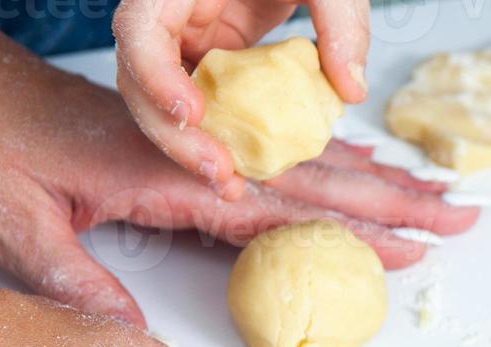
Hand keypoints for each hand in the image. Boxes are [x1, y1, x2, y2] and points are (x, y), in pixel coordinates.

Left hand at [0, 33, 476, 327]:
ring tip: (438, 197)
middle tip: (463, 217)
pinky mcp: (201, 145)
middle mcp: (207, 153)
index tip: (415, 247)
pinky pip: (285, 160)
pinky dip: (336, 170)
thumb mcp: (16, 223)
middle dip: (400, 201)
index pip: (286, 206)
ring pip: (314, 165)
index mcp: (174, 173)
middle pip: (323, 180)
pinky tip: (367, 177)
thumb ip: (76, 280)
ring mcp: (209, 145)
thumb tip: (136, 339)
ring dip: (381, 183)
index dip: (357, 228)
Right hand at [113, 0, 368, 195]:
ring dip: (191, 147)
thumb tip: (350, 91)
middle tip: (220, 172)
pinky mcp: (209, 58)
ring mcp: (187, 38)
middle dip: (173, 133)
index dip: (155, 74)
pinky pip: (201, 102)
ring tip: (231, 185)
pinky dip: (218, 136)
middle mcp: (171, 13)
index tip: (192, 113)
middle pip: (140, 77)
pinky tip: (246, 166)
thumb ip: (341, 22)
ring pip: (163, 99)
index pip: (140, 27)